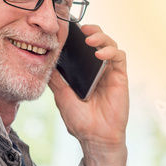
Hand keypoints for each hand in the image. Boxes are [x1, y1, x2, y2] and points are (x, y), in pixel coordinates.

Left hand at [49, 24, 130, 165]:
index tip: (68, 28)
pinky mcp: (121, 77)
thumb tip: (44, 64)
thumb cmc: (79, 120)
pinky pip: (119, 57)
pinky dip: (111, 51)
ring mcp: (110, 72)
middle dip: (92, 30)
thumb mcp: (62, 96)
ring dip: (101, 37)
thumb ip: (56, 80)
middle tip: (82, 28)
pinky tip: (100, 54)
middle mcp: (98, 70)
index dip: (78, 36)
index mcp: (84, 73)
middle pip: (98, 41)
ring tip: (90, 39)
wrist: (95, 138)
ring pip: (110, 45)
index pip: (82, 49)